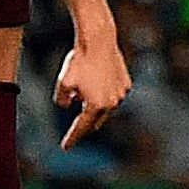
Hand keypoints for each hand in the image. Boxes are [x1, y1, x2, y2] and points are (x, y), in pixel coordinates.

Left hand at [54, 24, 133, 150]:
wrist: (98, 40)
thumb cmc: (79, 61)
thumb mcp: (63, 83)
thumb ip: (62, 99)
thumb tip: (66, 106)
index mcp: (96, 106)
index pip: (81, 128)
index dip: (72, 139)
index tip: (65, 147)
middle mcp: (112, 103)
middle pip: (95, 121)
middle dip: (85, 123)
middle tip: (75, 127)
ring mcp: (121, 93)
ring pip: (105, 107)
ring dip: (94, 105)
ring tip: (83, 93)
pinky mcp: (126, 83)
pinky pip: (113, 94)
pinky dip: (104, 93)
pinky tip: (96, 83)